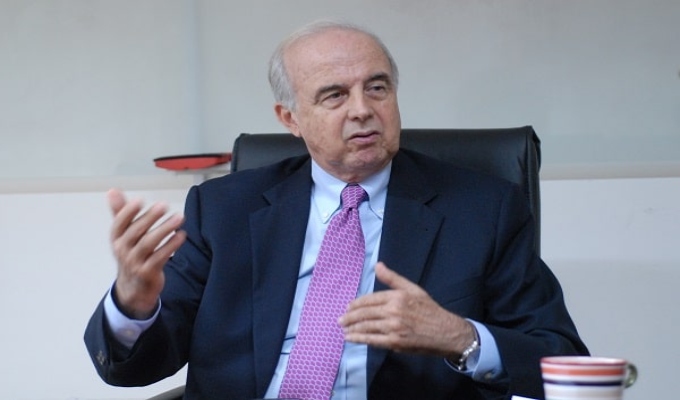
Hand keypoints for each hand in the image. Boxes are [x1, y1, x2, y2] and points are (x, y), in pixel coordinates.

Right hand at [108, 188, 185, 318]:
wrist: (133, 289)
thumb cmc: (130, 255)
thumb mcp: (124, 235)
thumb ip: (121, 213)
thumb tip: (112, 191)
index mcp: (116, 239)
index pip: (119, 223)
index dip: (127, 212)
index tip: (139, 200)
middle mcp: (123, 250)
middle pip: (136, 232)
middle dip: (150, 218)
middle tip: (164, 205)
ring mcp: (135, 263)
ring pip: (149, 244)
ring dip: (165, 229)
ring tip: (179, 218)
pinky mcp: (148, 272)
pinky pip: (160, 257)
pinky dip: (171, 245)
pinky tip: (182, 235)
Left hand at [339, 262, 474, 357]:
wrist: (445, 332)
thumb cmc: (429, 310)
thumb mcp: (412, 289)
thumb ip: (393, 278)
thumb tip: (377, 265)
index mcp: (396, 296)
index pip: (369, 299)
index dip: (356, 304)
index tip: (348, 307)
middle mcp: (393, 311)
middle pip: (364, 313)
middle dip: (350, 317)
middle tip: (340, 320)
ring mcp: (393, 327)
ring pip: (366, 327)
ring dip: (351, 328)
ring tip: (343, 329)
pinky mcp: (394, 342)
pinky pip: (372, 340)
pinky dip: (359, 339)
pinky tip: (350, 339)